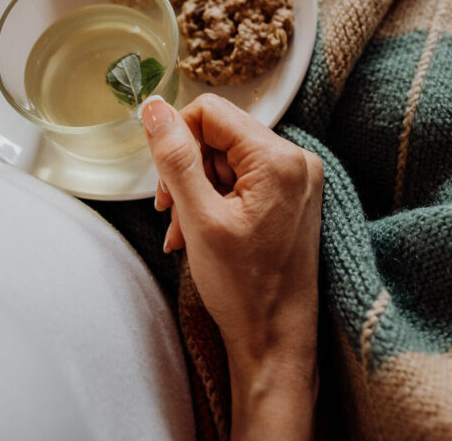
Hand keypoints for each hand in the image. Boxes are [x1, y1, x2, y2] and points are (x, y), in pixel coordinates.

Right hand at [141, 93, 322, 439]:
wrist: (275, 341)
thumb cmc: (244, 289)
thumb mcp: (198, 219)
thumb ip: (175, 158)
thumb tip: (155, 109)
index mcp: (279, 159)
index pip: (210, 112)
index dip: (177, 141)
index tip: (165, 183)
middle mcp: (297, 160)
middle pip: (218, 136)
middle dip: (186, 172)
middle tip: (173, 214)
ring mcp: (297, 180)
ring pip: (225, 160)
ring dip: (196, 191)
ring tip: (186, 232)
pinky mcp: (291, 198)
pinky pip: (242, 180)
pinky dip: (215, 202)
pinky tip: (200, 234)